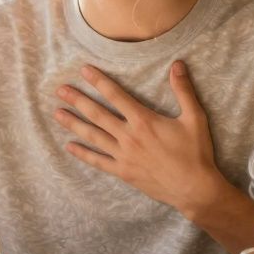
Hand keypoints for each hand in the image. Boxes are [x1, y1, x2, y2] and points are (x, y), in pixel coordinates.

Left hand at [53, 62, 222, 213]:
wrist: (194, 188)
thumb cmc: (195, 153)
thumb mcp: (194, 118)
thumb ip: (183, 91)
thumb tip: (177, 64)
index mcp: (144, 121)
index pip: (116, 96)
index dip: (99, 81)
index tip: (84, 71)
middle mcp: (129, 137)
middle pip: (97, 114)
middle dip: (78, 100)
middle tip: (60, 90)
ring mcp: (123, 155)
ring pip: (93, 136)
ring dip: (74, 124)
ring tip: (57, 113)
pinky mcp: (123, 171)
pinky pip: (98, 161)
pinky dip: (83, 154)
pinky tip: (69, 146)